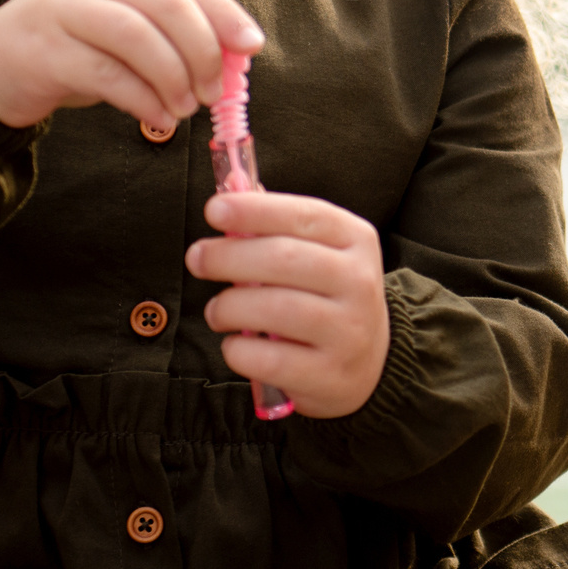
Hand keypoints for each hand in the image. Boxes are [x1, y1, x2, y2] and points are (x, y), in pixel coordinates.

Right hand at [0, 0, 262, 129]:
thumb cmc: (77, 47)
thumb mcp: (127, 27)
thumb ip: (173, 32)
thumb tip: (235, 58)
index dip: (225, 13)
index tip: (252, 47)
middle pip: (166, 3)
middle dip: (203, 50)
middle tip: (215, 91)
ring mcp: (62, 7)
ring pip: (137, 36)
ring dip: (174, 78)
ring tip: (186, 108)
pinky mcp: (43, 49)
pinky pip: (107, 74)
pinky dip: (143, 99)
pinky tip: (159, 117)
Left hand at [186, 191, 391, 418]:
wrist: (370, 361)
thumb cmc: (327, 297)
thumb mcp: (319, 253)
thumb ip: (276, 227)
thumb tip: (229, 194)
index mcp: (357, 241)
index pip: (304, 215)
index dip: (255, 210)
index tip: (213, 210)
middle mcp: (360, 283)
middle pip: (284, 259)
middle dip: (228, 256)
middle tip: (197, 259)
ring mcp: (349, 331)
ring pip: (273, 308)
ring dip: (228, 306)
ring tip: (216, 311)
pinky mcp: (330, 374)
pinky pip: (268, 358)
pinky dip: (238, 350)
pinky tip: (236, 344)